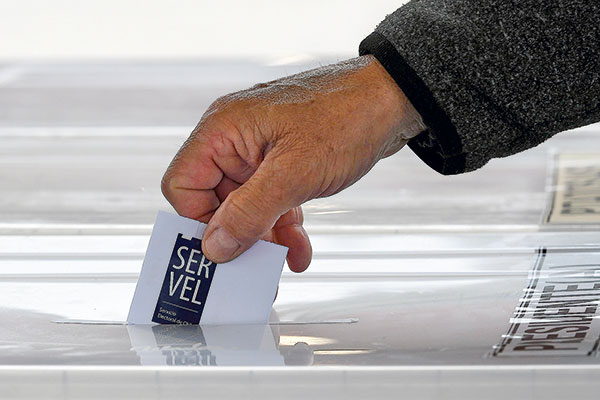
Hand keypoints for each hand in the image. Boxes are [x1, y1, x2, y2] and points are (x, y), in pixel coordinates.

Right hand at [161, 55, 423, 271]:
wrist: (391, 100)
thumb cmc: (346, 117)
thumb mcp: (295, 173)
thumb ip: (249, 212)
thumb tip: (215, 247)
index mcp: (224, 130)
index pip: (183, 185)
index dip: (199, 223)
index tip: (223, 252)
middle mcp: (235, 140)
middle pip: (214, 201)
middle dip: (239, 237)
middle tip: (255, 268)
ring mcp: (259, 152)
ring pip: (245, 207)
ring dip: (265, 237)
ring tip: (286, 258)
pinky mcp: (282, 162)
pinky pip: (271, 202)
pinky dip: (283, 226)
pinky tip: (299, 247)